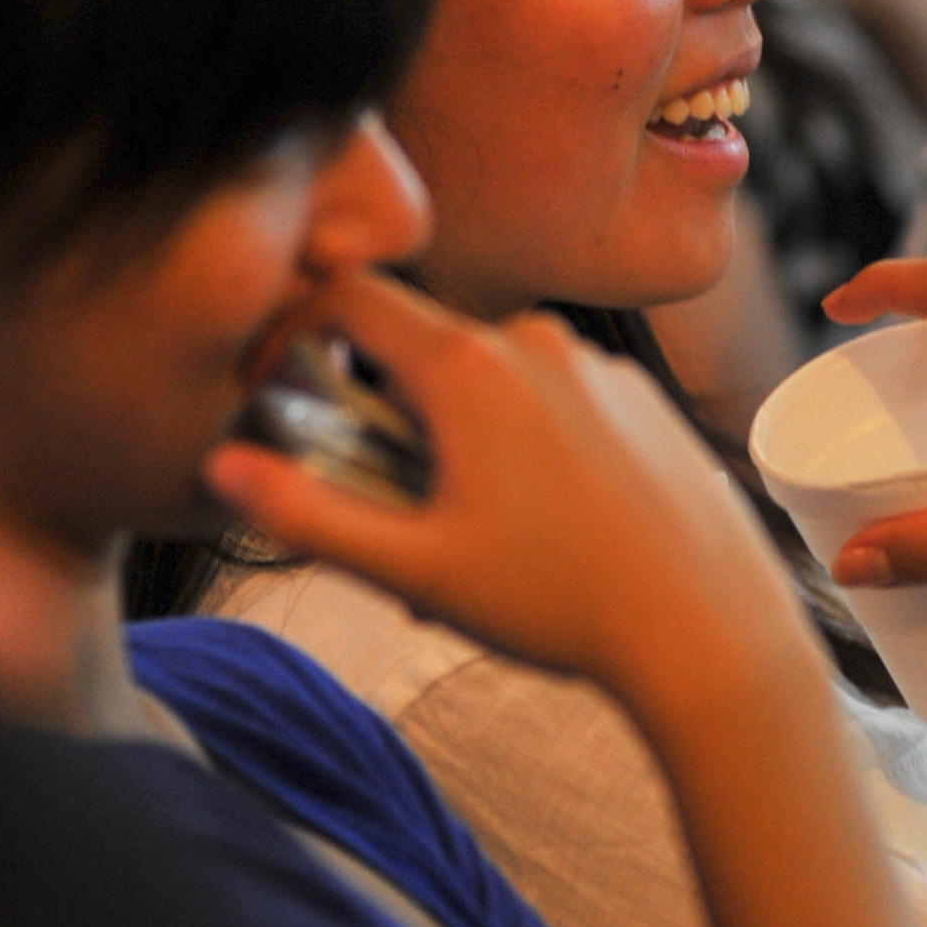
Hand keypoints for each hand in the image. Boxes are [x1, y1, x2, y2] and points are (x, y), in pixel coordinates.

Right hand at [203, 270, 806, 704]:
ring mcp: (594, 366)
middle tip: (393, 520)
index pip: (349, 298)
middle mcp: (532, 342)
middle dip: (388, 424)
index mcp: (467, 367)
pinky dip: (523, 447)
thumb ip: (306, 514)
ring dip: (458, 444)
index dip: (293, 330)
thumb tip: (218, 469)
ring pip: (488, 384)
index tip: (275, 382)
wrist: (708, 628)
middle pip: (419, 353)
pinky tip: (545, 529)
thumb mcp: (413, 569)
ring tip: (473, 546)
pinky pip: (551, 400)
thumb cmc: (561, 603)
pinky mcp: (638, 397)